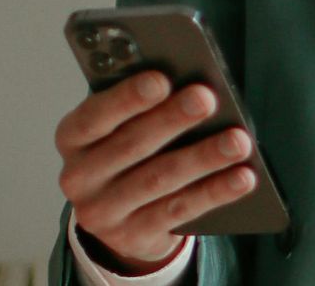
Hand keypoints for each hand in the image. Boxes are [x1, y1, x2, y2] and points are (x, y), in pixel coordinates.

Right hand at [54, 71, 255, 273]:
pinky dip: (214, 192)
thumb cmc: (126, 149)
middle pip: (131, 146)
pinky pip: (179, 211)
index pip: (94, 116)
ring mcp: (103, 212)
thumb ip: (140, 105)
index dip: (127, 98)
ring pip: (159, 179)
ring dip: (203, 158)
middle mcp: (79, 177)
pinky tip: (242, 177)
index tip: (161, 79)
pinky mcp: (132, 236)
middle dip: (172, 120)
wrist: (118, 215)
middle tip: (206, 99)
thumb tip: (186, 84)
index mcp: (72, 137)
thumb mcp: (119, 125)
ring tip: (237, 140)